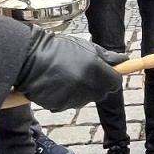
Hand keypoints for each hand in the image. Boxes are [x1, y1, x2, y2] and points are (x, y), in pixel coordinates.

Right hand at [12, 30, 126, 110]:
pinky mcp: (60, 106)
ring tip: (66, 76)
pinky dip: (65, 97)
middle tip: (82, 71)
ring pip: (85, 99)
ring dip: (81, 91)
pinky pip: (69, 104)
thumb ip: (106, 56)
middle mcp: (87, 87)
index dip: (111, 77)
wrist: (29, 59)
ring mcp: (73, 99)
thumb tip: (123, 60)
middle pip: (102, 92)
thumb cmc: (58, 49)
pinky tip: (57, 85)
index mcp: (96, 71)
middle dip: (96, 84)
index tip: (106, 72)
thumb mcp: (86, 46)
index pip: (115, 82)